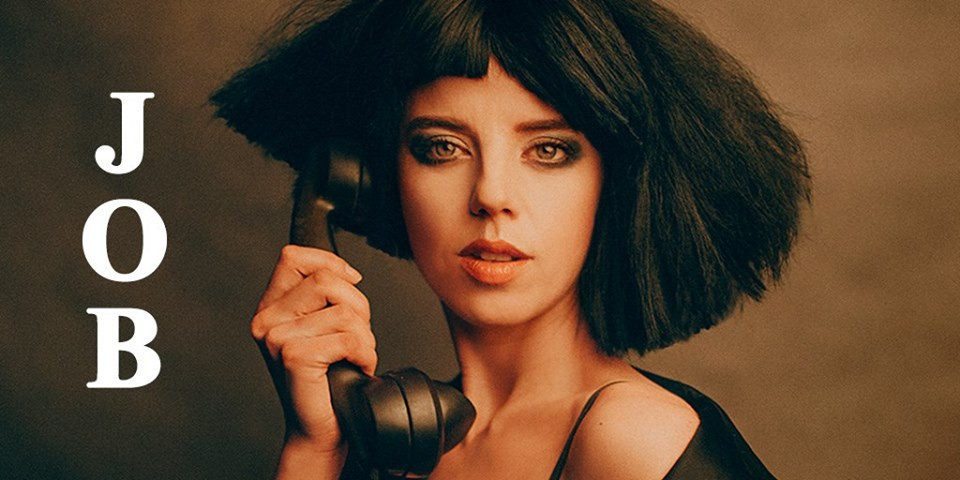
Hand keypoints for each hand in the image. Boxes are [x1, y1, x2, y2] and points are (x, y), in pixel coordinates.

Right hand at [251, 245, 375, 465]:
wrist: (322, 429)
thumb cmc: (329, 380)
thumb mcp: (323, 328)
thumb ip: (324, 296)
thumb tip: (348, 274)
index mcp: (271, 307)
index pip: (294, 256)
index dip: (330, 263)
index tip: (351, 283)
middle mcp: (266, 320)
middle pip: (326, 280)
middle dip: (357, 305)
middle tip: (356, 336)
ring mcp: (277, 338)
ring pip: (343, 310)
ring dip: (364, 336)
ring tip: (354, 356)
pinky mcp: (294, 356)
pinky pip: (349, 337)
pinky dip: (364, 354)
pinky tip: (356, 368)